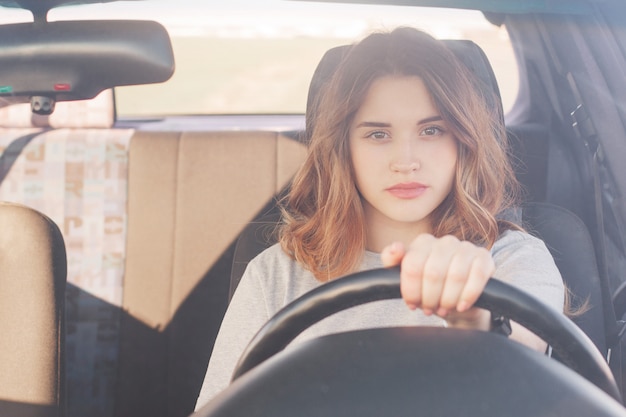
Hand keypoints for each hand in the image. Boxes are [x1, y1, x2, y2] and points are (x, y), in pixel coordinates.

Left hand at [380, 234, 494, 327]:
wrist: (456, 299)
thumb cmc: (428, 286)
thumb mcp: (404, 276)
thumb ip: (391, 261)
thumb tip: (395, 249)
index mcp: (423, 242)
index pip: (412, 266)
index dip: (412, 290)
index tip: (412, 304)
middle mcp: (445, 241)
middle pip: (433, 273)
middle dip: (430, 298)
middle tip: (430, 309)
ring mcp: (466, 247)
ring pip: (455, 276)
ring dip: (448, 299)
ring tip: (444, 308)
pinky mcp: (484, 258)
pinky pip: (477, 276)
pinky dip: (468, 295)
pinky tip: (461, 305)